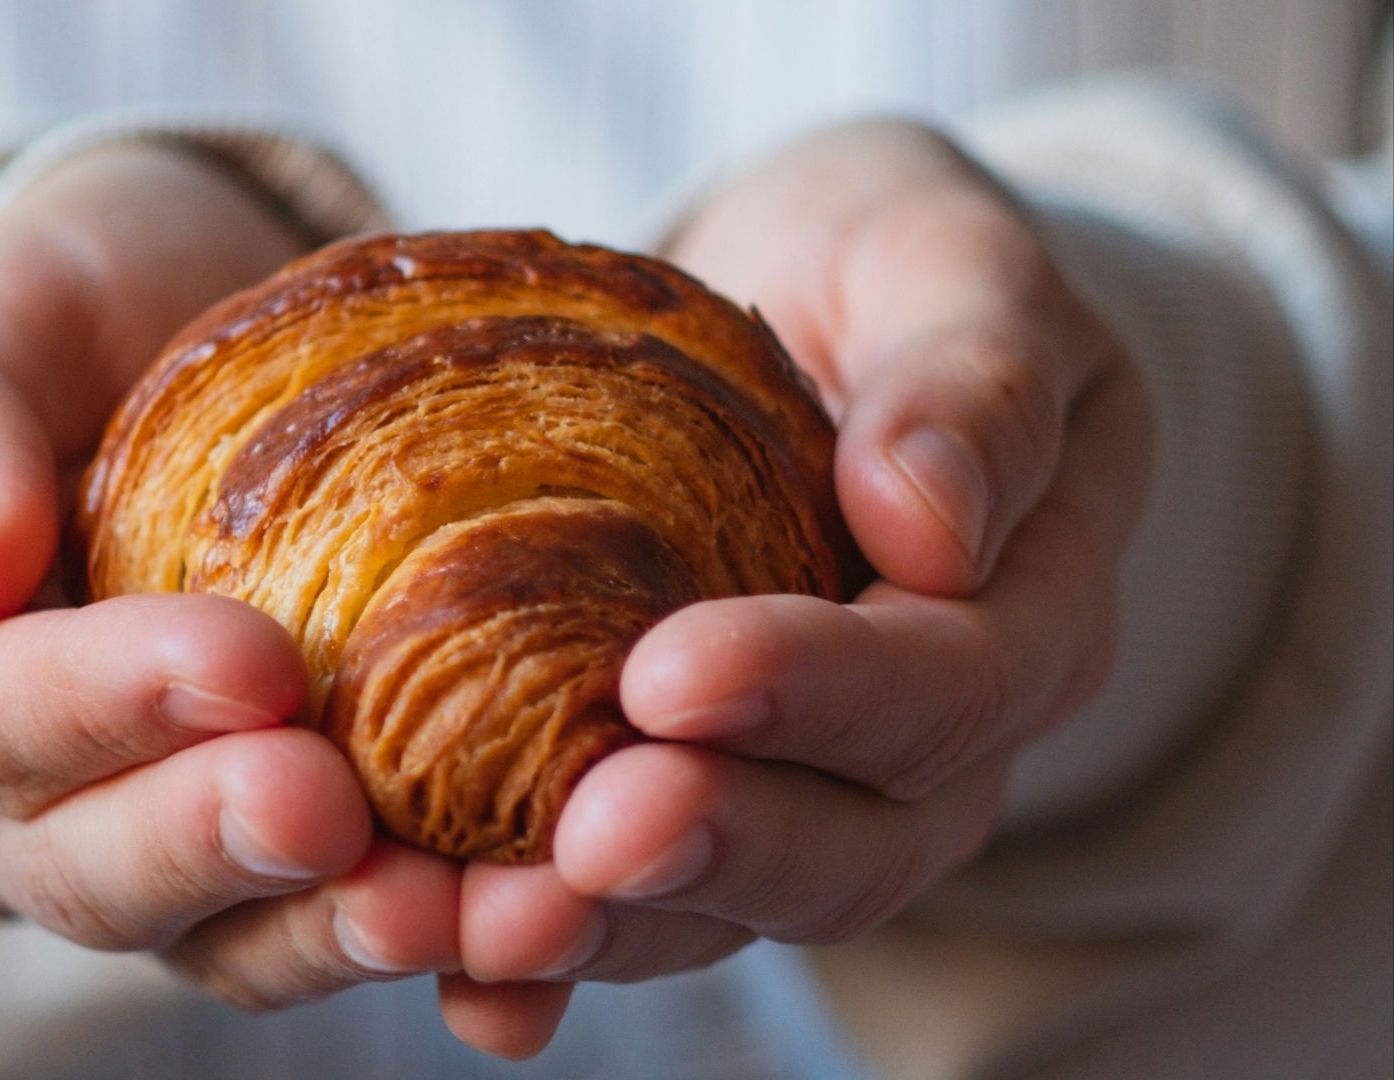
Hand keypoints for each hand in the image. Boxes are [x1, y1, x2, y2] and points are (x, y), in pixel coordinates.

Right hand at [0, 143, 462, 1011]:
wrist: (182, 353)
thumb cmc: (67, 320)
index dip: (95, 706)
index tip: (245, 662)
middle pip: (86, 868)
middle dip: (216, 843)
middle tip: (335, 807)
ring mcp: (133, 855)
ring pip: (219, 938)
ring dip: (339, 932)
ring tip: (466, 906)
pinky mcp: (262, 873)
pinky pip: (327, 930)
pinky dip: (428, 940)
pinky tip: (526, 920)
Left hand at [436, 120, 1153, 1054]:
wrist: (797, 311)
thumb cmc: (879, 266)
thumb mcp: (946, 259)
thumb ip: (974, 377)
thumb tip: (932, 518)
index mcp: (1027, 608)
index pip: (952, 684)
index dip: (821, 696)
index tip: (671, 675)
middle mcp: (931, 741)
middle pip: (855, 844)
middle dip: (717, 848)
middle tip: (584, 840)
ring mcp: (811, 788)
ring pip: (736, 902)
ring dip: (613, 929)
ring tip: (481, 926)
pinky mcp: (697, 798)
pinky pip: (641, 903)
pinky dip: (556, 957)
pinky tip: (464, 983)